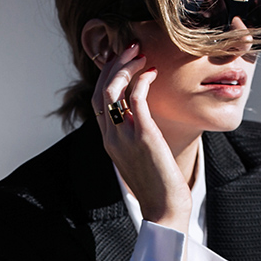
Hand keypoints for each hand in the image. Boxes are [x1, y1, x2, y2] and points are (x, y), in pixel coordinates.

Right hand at [91, 41, 191, 229]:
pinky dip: (141, 81)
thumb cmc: (158, 186)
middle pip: (100, 91)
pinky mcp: (143, 137)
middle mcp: (111, 138)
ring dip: (125, 67)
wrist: (164, 210)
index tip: (121, 61)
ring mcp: (124, 138)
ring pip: (112, 91)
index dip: (106, 76)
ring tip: (140, 55)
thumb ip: (136, 137)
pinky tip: (152, 74)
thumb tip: (144, 118)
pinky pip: (135, 99)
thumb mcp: (140, 158)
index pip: (97, 100)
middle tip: (131, 49)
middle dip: (113, 65)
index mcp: (108, 142)